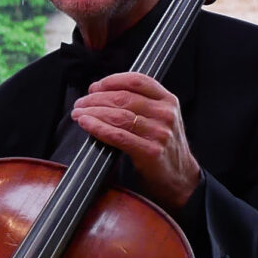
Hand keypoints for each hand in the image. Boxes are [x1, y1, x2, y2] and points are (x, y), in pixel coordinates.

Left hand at [70, 72, 199, 210]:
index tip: (94, 87)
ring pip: (118, 116)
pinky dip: (98, 128)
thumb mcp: (160, 118)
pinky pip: (118, 136)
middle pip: (123, 98)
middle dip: (96, 99)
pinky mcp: (151, 151)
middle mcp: (166, 113)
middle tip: (80, 103)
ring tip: (78, 114)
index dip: (111, 81)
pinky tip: (87, 124)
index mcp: (168, 100)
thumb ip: (139, 103)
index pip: (137, 81)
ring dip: (93, 112)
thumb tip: (102, 92)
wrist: (179, 177)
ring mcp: (160, 132)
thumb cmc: (163, 146)